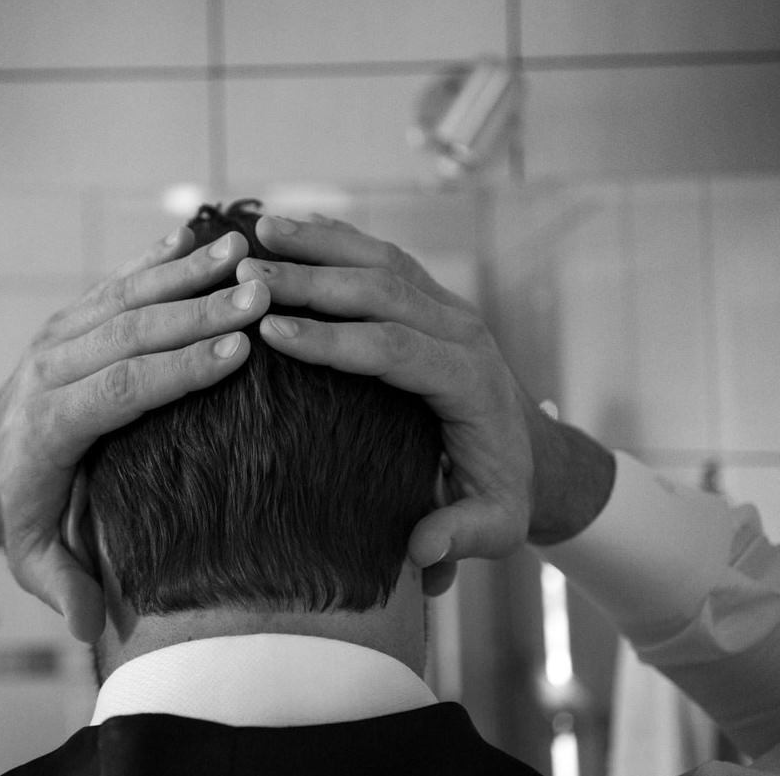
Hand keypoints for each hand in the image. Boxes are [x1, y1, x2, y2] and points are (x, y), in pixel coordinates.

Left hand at [0, 227, 269, 640]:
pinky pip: (117, 284)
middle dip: (200, 310)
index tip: (237, 350)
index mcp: (52, 422)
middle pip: (132, 332)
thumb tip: (87, 627)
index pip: (122, 388)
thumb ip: (62, 586)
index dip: (180, 369)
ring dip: (186, 271)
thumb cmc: (21, 511)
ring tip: (244, 251)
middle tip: (261, 291)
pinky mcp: (70, 321)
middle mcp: (53, 367)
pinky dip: (157, 258)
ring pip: (128, 297)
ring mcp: (59, 336)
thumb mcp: (35, 556)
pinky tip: (197, 233)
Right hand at [243, 214, 535, 589]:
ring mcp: (448, 308)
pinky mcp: (433, 300)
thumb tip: (422, 553)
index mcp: (468, 381)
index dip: (333, 340)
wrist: (533, 452)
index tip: (272, 332)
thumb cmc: (502, 489)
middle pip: (381, 291)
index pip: (395, 349)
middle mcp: (460, 331)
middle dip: (311, 280)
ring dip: (320, 243)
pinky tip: (293, 225)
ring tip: (259, 230)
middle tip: (246, 275)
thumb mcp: (494, 524)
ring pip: (381, 261)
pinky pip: (384, 258)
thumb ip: (462, 537)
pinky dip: (338, 238)